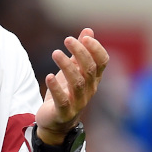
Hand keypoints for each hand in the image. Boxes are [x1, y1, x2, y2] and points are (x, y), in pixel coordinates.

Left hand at [35, 28, 109, 144]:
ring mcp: (78, 102)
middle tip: (67, 39)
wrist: (55, 121)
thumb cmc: (66, 92)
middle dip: (80, 53)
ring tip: (55, 53)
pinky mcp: (64, 112)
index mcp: (93, 78)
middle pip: (89, 69)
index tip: (84, 37)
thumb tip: (88, 30)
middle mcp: (89, 90)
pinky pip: (62, 100)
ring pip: (77, 83)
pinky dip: (56, 88)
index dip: (96, 49)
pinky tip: (48, 76)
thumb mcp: (73, 70)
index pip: (102, 62)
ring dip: (66, 66)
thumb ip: (80, 52)